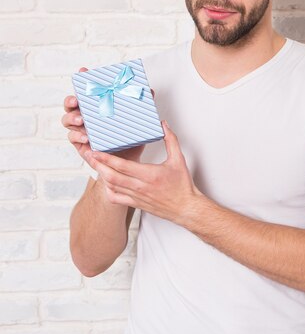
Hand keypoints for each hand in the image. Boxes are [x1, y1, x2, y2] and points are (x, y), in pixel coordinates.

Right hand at [62, 67, 147, 163]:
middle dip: (71, 99)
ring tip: (82, 120)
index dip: (83, 81)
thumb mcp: (136, 122)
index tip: (83, 71)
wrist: (128, 163)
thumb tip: (150, 91)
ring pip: (67, 120)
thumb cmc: (129, 140)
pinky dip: (77, 136)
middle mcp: (86, 117)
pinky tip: (86, 137)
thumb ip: (140, 106)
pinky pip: (73, 138)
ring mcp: (81, 130)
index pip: (87, 92)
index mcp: (97, 108)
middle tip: (77, 100)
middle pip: (71, 104)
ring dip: (72, 117)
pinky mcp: (80, 144)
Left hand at [84, 121, 203, 225]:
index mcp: (150, 175)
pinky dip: (109, 190)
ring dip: (102, 176)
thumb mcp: (178, 159)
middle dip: (99, 166)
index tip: (97, 151)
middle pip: (112, 176)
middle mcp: (141, 187)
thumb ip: (170, 140)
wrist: (185, 208)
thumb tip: (164, 125)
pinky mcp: (136, 204)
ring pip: (113, 187)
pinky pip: (117, 198)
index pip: (122, 166)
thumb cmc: (182, 186)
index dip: (107, 159)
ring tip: (95, 166)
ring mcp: (137, 197)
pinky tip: (107, 183)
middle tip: (90, 156)